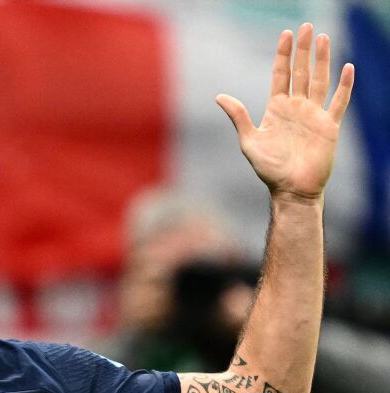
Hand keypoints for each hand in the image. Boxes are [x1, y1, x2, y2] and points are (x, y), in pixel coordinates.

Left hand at [216, 23, 353, 199]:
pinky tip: (347, 68)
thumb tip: (219, 96)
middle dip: (303, 50)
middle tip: (306, 27)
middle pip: (301, 72)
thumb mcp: (249, 141)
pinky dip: (344, 86)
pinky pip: (339, 102)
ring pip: (320, 81)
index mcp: (277, 109)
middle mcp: (296, 108)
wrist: (290, 190)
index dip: (283, 55)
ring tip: (323, 38)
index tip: (285, 34)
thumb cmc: (268, 169)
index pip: (281, 75)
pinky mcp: (329, 127)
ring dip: (322, 60)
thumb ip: (238, 117)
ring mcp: (314, 115)